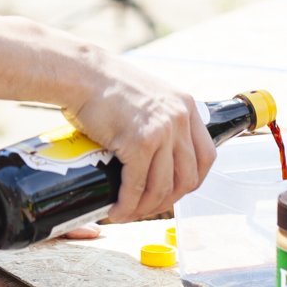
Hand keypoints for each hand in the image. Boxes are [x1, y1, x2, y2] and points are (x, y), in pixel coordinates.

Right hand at [62, 55, 215, 223]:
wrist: (80, 73)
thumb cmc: (105, 85)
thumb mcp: (148, 97)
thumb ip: (160, 118)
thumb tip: (156, 154)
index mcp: (186, 106)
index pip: (206, 156)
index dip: (192, 181)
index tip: (174, 191)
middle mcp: (179, 118)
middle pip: (187, 177)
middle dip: (168, 200)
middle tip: (147, 207)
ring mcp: (160, 131)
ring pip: (162, 186)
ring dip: (145, 208)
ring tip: (128, 213)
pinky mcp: (138, 142)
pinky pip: (137, 185)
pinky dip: (128, 204)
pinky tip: (117, 210)